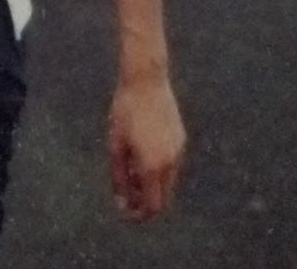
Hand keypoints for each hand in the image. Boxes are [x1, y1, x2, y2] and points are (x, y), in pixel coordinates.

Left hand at [108, 71, 183, 220]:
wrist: (146, 82)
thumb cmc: (124, 112)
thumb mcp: (115, 146)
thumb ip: (119, 177)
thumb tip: (121, 203)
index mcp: (152, 165)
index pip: (153, 205)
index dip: (140, 215)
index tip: (126, 215)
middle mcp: (171, 162)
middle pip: (163, 197)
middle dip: (145, 203)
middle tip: (125, 198)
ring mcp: (179, 151)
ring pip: (168, 182)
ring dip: (151, 186)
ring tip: (127, 173)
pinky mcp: (181, 141)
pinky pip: (171, 165)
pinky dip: (157, 171)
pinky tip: (139, 158)